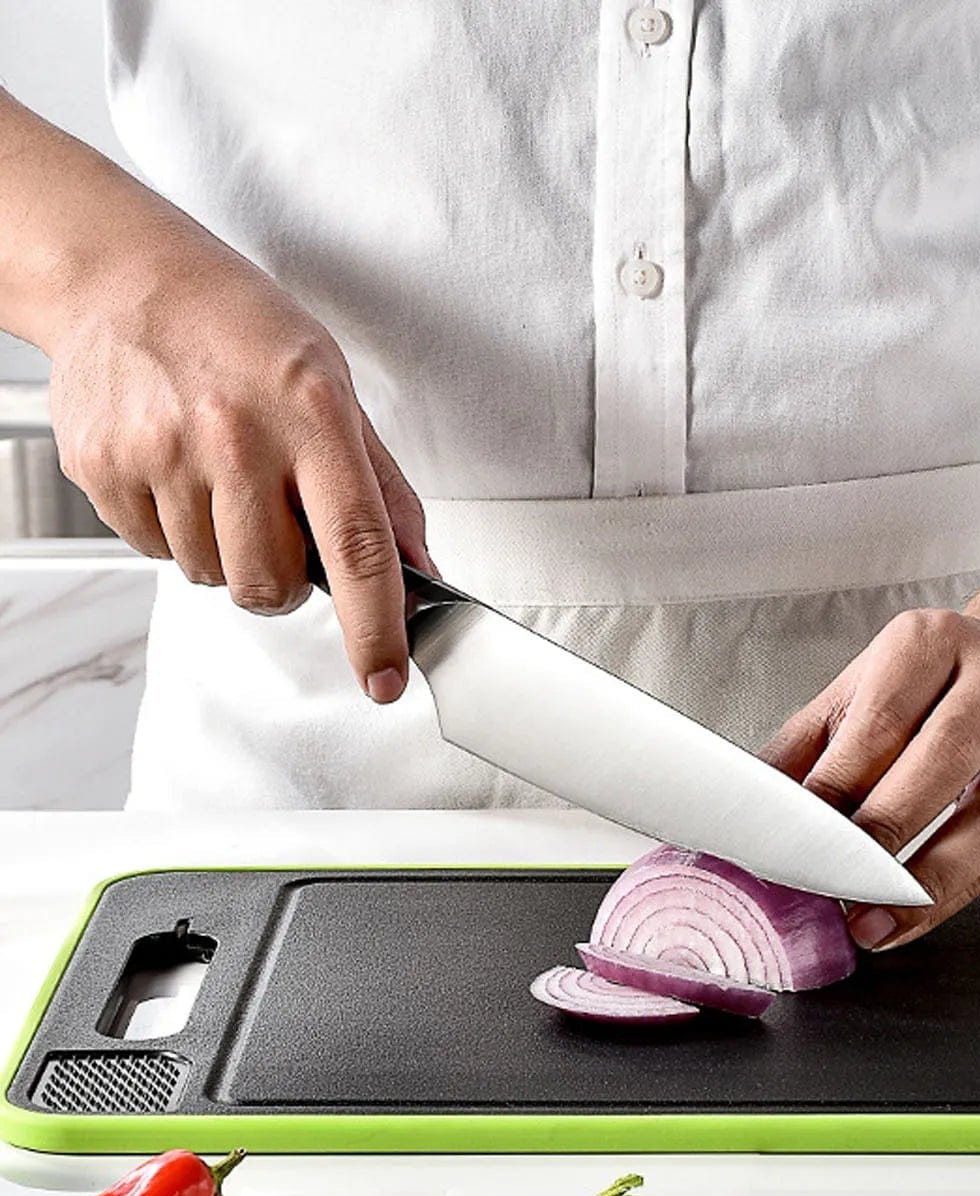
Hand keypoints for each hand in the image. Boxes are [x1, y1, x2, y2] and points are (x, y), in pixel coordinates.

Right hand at [48, 237, 430, 701]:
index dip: (375, 626)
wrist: (125, 276)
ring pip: (213, 577)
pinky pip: (155, 553)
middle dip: (287, 582)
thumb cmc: (243, 330)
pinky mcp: (103, 468)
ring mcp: (160, 452)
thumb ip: (383, 486)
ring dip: (229, 554)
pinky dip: (176, 532)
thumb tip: (419, 566)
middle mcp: (233, 434)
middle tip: (280, 527)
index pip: (356, 545)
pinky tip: (179, 472)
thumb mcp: (336, 388)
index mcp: (310, 412)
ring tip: (224, 480)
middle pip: (274, 583)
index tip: (385, 678)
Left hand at [764, 609, 979, 948]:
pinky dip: (953, 896)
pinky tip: (910, 917)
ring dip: (927, 881)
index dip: (837, 786)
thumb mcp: (859, 695)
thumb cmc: (929, 690)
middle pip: (943, 759)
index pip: (881, 720)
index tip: (796, 838)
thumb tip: (747, 809)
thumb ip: (804, 748)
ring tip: (872, 920)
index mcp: (933, 642)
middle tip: (836, 882)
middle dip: (886, 829)